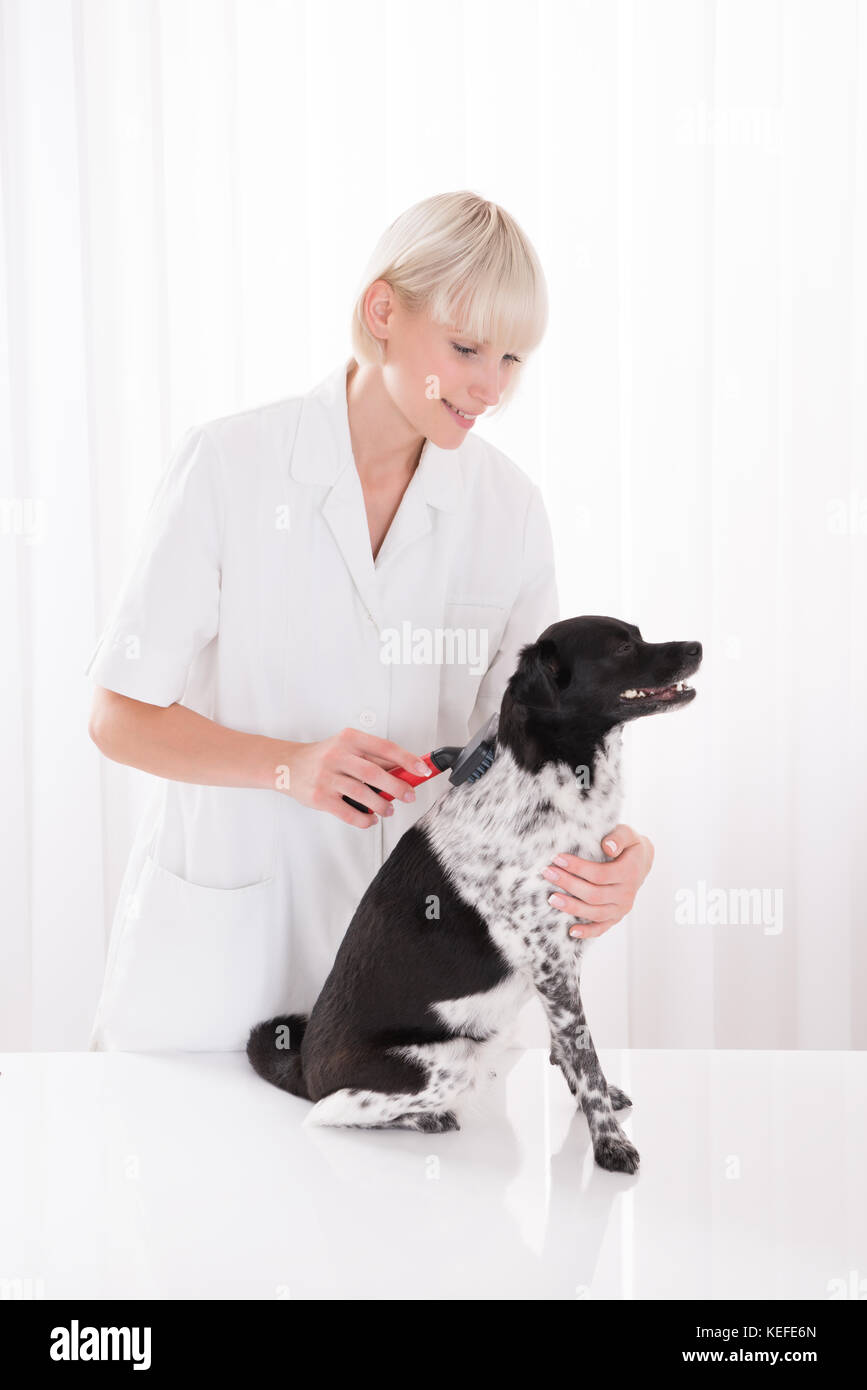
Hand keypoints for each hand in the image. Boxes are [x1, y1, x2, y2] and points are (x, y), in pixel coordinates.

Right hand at [276, 728, 431, 827]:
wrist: (287, 766)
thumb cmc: (323, 757)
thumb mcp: (347, 748)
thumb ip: (373, 757)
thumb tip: (405, 770)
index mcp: (349, 739)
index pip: (385, 748)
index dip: (407, 760)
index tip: (422, 770)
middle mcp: (337, 755)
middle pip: (375, 773)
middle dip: (398, 787)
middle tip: (409, 795)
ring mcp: (326, 777)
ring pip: (363, 794)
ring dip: (381, 805)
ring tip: (388, 810)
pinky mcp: (319, 797)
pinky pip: (348, 812)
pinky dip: (364, 819)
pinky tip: (370, 819)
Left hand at [541, 824, 654, 938]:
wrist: (641, 862)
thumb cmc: (628, 845)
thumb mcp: (628, 834)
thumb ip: (618, 837)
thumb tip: (607, 847)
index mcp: (629, 873)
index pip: (600, 874)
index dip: (577, 868)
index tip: (557, 858)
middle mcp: (627, 894)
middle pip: (594, 894)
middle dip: (568, 884)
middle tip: (547, 873)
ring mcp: (622, 908)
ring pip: (595, 912)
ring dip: (572, 907)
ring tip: (551, 898)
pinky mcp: (616, 917)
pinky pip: (602, 928)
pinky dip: (587, 932)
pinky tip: (571, 931)